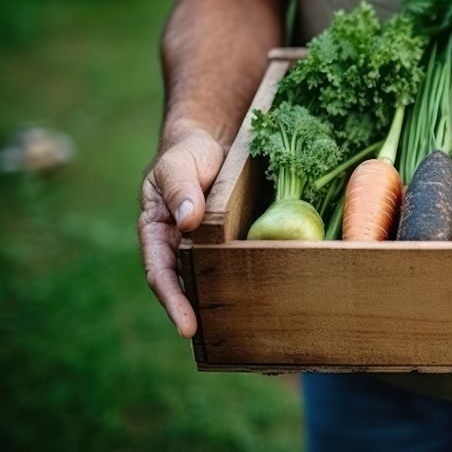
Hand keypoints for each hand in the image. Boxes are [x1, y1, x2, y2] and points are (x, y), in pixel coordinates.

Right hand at [138, 123, 224, 336]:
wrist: (209, 144)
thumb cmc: (187, 155)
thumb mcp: (179, 165)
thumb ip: (180, 188)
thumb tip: (187, 221)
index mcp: (156, 233)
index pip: (160, 274)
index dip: (173, 302)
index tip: (187, 328)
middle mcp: (178, 246)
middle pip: (185, 287)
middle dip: (197, 316)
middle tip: (217, 341)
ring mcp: (203, 247)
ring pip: (210, 282)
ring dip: (220, 307)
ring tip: (240, 335)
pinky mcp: (228, 243)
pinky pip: (233, 267)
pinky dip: (241, 284)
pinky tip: (261, 301)